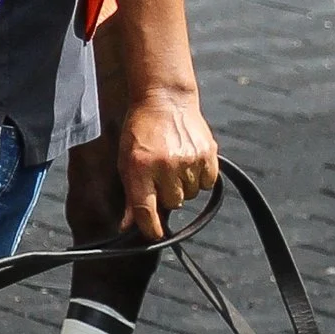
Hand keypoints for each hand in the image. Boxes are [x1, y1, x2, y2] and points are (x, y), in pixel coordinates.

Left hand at [117, 84, 218, 240]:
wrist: (164, 99)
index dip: (151, 228)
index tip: (154, 234)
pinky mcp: (207, 153)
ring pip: (191, 195)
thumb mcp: (127, 161)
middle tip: (161, 177)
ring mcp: (188, 159)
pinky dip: (200, 178)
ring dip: (184, 186)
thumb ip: (130, 196)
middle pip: (173, 203)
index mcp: (140, 168)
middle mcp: (165, 166)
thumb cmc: (141, 131)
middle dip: (167, 195)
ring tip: (175, 164)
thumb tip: (128, 226)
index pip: (146, 211)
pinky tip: (189, 162)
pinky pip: (207, 183)